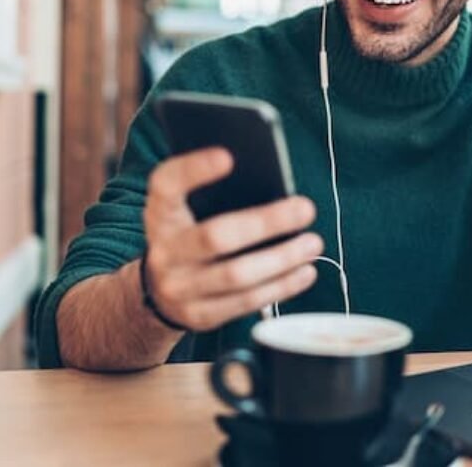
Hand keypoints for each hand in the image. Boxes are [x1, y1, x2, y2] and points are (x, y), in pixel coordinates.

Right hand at [142, 147, 322, 330]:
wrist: (159, 291)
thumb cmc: (191, 235)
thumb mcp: (190, 211)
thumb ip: (219, 194)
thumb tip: (273, 181)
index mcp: (160, 214)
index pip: (166, 185)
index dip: (193, 169)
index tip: (228, 156)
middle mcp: (165, 251)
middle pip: (214, 237)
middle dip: (266, 223)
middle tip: (305, 208)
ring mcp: (179, 288)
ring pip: (236, 275)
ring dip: (282, 259)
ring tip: (313, 243)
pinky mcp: (200, 315)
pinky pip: (245, 302)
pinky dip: (281, 287)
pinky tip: (305, 272)